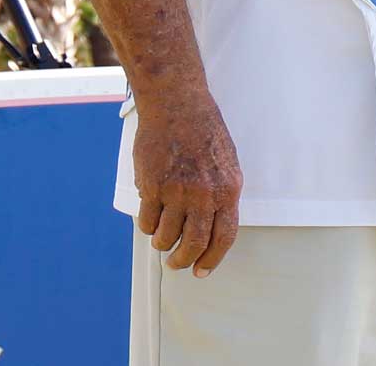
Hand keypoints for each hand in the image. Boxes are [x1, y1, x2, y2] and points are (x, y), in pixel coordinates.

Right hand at [133, 91, 242, 277]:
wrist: (177, 105)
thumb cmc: (203, 131)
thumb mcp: (226, 163)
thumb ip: (221, 194)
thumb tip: (214, 225)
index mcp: (228, 189)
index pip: (224, 236)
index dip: (213, 258)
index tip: (202, 270)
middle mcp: (204, 194)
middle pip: (194, 244)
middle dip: (183, 260)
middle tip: (177, 263)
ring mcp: (177, 191)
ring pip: (166, 236)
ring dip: (162, 243)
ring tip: (162, 239)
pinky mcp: (152, 186)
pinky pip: (147, 220)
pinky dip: (147, 226)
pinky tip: (151, 218)